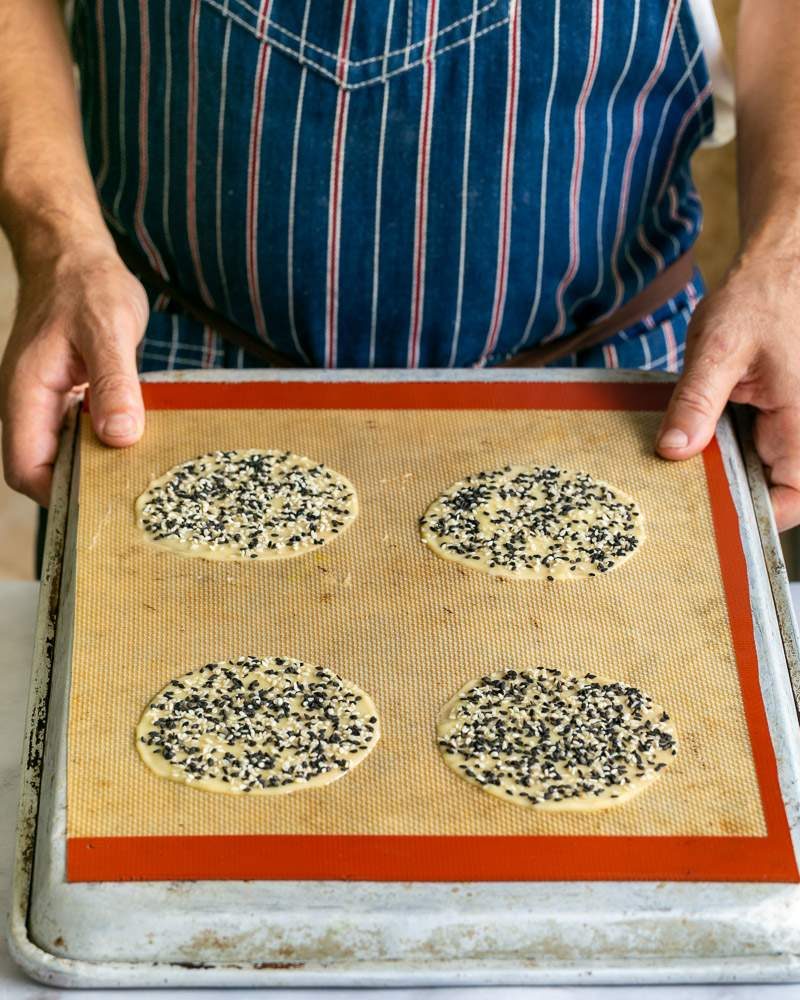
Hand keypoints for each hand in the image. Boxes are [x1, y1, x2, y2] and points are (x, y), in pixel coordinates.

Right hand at [0, 241, 148, 504]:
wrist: (75, 256)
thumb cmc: (87, 286)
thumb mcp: (108, 331)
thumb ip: (113, 383)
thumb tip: (120, 435)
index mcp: (25, 393)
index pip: (24, 467)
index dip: (57, 496)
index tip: (102, 504)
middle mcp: (28, 405)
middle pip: (43, 469)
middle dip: (81, 489)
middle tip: (130, 496)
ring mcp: (45, 403)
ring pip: (62, 455)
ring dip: (95, 468)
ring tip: (138, 477)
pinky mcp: (64, 398)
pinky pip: (78, 435)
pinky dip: (103, 445)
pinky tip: (135, 446)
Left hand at [657, 250, 799, 530]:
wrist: (782, 264)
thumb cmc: (761, 297)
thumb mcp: (718, 348)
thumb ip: (696, 401)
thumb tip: (674, 450)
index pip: (791, 500)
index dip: (752, 518)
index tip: (704, 520)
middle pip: (775, 490)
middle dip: (730, 497)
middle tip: (678, 497)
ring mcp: (795, 423)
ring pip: (766, 472)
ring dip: (727, 473)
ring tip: (683, 470)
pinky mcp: (782, 415)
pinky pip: (759, 449)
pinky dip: (729, 450)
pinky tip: (697, 443)